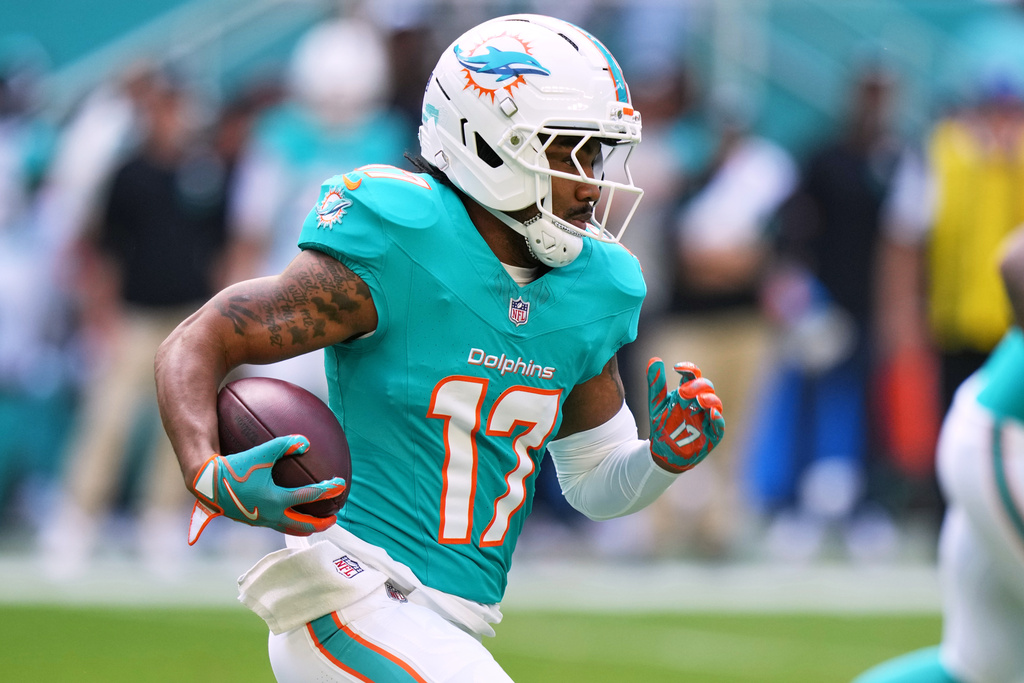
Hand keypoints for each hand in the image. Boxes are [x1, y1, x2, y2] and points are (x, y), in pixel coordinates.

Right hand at [186, 435, 346, 544]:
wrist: (207, 483)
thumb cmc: (234, 467)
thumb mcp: (260, 454)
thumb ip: (283, 445)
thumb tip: (306, 442)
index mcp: (275, 500)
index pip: (309, 496)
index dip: (327, 490)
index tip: (341, 486)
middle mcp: (270, 515)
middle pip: (303, 525)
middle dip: (321, 524)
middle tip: (334, 518)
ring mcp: (261, 520)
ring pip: (289, 529)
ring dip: (305, 526)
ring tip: (316, 522)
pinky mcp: (252, 520)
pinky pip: (276, 524)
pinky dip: (289, 522)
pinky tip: (288, 512)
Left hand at [646, 358, 724, 472]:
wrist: (663, 452)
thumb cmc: (662, 425)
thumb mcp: (657, 404)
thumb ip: (656, 383)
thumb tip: (653, 359)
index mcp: (687, 392)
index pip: (693, 375)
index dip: (689, 369)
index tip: (677, 367)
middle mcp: (699, 403)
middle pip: (706, 387)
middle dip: (697, 386)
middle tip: (683, 391)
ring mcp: (707, 417)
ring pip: (715, 403)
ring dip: (709, 399)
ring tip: (699, 400)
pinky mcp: (712, 434)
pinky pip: (719, 425)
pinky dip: (718, 419)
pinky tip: (712, 414)